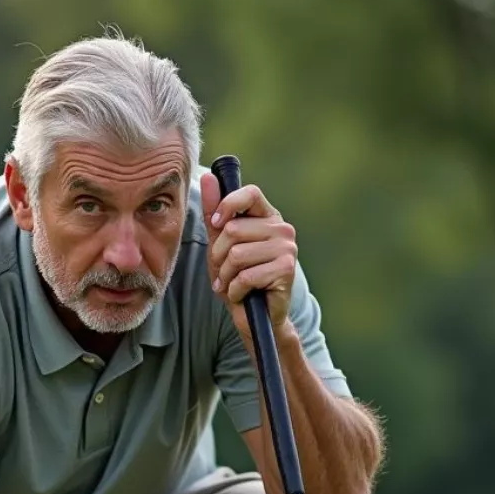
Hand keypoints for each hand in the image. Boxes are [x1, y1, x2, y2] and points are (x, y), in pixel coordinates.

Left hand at [200, 171, 296, 339]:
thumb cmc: (239, 279)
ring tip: (233, 284)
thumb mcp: (220, 244)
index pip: (249, 194)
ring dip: (226, 277)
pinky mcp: (287, 270)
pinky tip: (242, 295)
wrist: (256, 317)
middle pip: (233, 230)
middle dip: (219, 256)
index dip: (227, 206)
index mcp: (267, 217)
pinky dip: (235, 291)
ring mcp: (287, 248)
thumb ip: (214, 212)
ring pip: (237, 255)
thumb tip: (207, 176)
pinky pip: (245, 276)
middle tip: (224, 271)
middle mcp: (282, 228)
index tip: (216, 224)